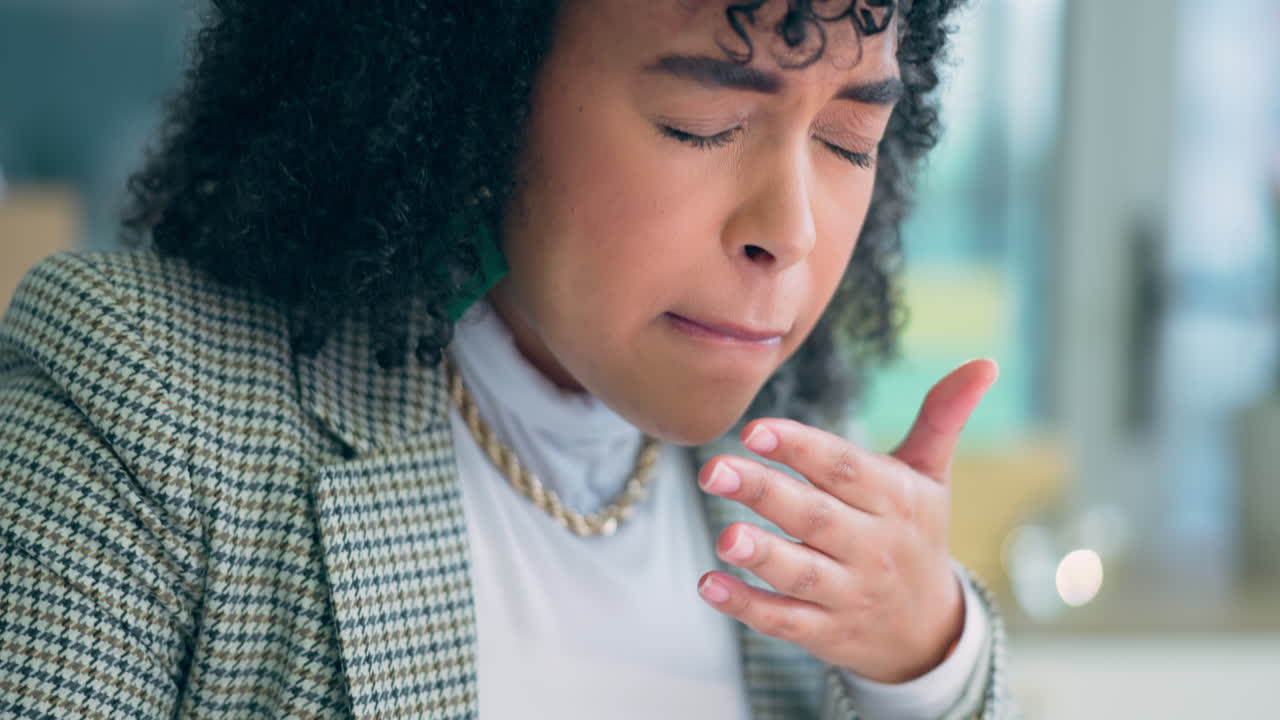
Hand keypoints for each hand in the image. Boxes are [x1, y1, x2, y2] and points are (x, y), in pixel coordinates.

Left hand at [695, 358, 998, 683]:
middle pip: (815, 518)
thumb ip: (942, 417)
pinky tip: (709, 585)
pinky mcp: (827, 633)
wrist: (928, 631)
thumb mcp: (931, 478)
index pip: (845, 469)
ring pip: (801, 574)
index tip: (754, 430)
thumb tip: (984, 362)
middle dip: (764, 493)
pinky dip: (747, 606)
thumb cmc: (914, 534)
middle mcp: (874, 547)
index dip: (801, 448)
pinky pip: (785, 621)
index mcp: (896, 500)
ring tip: (722, 536)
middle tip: (714, 469)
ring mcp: (850, 594)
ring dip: (761, 556)